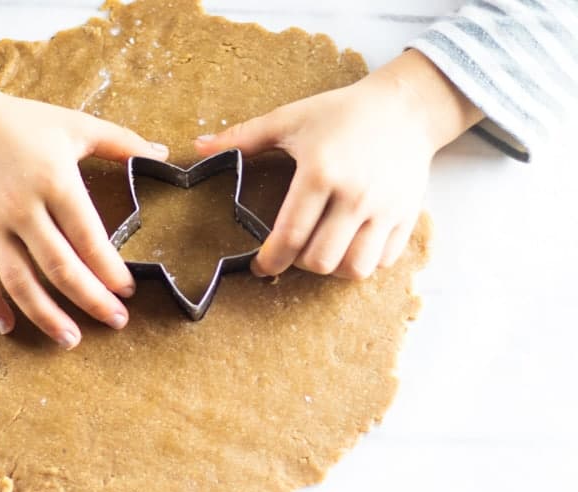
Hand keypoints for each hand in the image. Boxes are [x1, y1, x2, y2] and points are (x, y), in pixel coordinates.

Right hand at [0, 49, 168, 348]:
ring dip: (45, 314)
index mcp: (55, 181)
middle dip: (90, 299)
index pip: (88, 237)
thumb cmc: (22, 121)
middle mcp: (23, 207)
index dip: (110, 269)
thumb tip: (164, 152)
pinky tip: (7, 327)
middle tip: (116, 321)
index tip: (128, 290)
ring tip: (70, 339)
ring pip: (18, 279)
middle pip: (59, 266)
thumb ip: (122, 141)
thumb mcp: (75, 124)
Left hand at [195, 50, 482, 279]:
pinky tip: (350, 245)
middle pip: (321, 261)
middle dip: (299, 265)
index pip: (290, 236)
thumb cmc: (342, 112)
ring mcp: (385, 210)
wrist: (405, 107)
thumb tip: (198, 146)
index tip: (261, 266)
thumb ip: (243, 137)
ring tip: (322, 251)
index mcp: (320, 173)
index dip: (270, 260)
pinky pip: (383, 261)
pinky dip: (364, 262)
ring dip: (333, 269)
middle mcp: (355, 196)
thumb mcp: (290, 119)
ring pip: (355, 269)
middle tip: (292, 253)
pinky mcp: (407, 217)